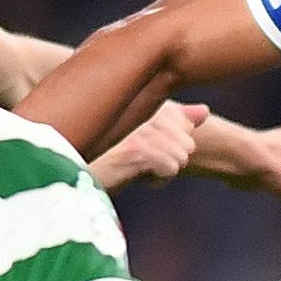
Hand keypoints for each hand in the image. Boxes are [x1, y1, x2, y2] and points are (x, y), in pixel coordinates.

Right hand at [89, 101, 210, 188]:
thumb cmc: (109, 155)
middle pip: (188, 143)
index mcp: (146, 101)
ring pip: (181, 157)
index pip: (186, 126)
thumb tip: (205, 111)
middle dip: (169, 160)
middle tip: (137, 160)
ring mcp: (140, 128)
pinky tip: (133, 175)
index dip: (171, 146)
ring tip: (132, 166)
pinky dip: (157, 179)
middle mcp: (143, 109)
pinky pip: (171, 168)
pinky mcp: (137, 149)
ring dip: (161, 171)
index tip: (142, 147)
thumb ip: (177, 120)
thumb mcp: (146, 135)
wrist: (75, 173)